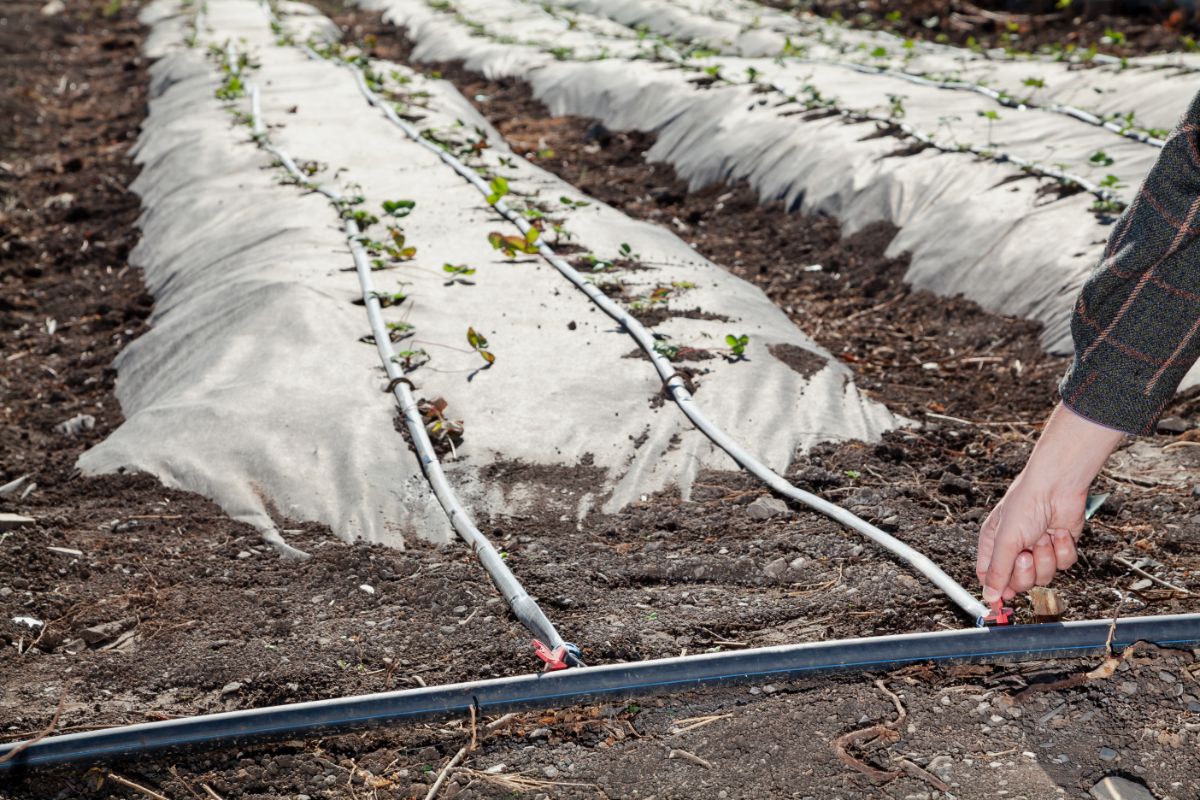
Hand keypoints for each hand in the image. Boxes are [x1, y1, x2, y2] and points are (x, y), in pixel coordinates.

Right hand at [976, 403, 1123, 602]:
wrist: (1058, 486)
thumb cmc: (1026, 503)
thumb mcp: (1006, 540)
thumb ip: (998, 571)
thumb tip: (989, 596)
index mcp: (994, 544)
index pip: (990, 577)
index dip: (997, 590)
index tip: (1001, 604)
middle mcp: (1015, 549)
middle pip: (1018, 582)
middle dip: (1026, 571)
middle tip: (1026, 555)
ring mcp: (1039, 550)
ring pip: (1044, 576)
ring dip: (1046, 558)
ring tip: (1043, 537)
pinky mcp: (1060, 547)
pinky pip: (1064, 565)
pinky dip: (1062, 550)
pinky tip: (1057, 533)